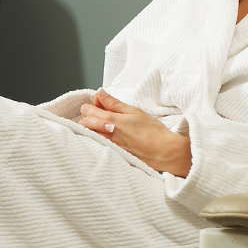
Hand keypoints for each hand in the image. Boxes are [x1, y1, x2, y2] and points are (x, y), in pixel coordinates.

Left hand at [78, 90, 192, 176]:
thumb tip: (100, 93)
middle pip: (83, 123)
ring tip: (105, 127)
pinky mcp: (111, 155)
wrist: (163, 152)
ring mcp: (107, 146)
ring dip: (92, 129)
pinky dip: (97, 139)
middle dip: (89, 117)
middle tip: (102, 115)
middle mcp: (106, 134)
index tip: (101, 105)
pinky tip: (108, 137)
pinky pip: (96, 145)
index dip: (92, 105)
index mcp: (111, 120)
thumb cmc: (152, 131)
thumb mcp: (134, 111)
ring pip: (87, 135)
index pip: (87, 110)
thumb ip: (114, 103)